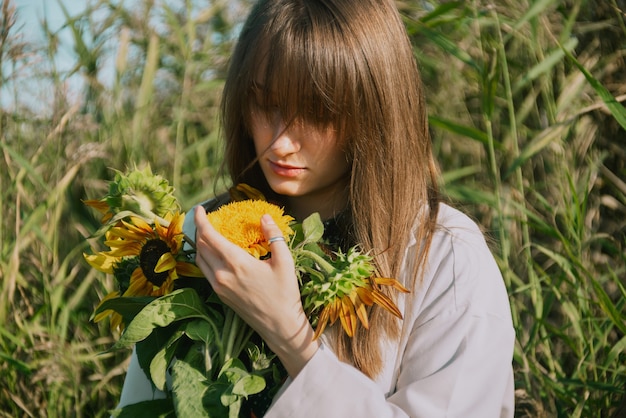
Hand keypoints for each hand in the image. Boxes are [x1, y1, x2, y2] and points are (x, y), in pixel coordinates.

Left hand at [193, 206, 319, 376]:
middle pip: (200, 246)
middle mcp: (221, 274)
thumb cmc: (285, 293)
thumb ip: (274, 236)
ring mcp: (218, 286)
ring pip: (199, 260)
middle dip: (199, 229)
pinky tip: (214, 253)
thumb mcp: (285, 261)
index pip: (209, 236)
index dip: (201, 220)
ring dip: (200, 244)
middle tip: (205, 218)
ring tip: (207, 233)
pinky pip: (205, 271)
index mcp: (236, 263)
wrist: (280, 325)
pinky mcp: (219, 295)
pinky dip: (204, 258)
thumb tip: (264, 217)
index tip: (200, 208)